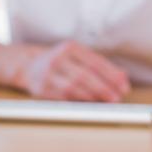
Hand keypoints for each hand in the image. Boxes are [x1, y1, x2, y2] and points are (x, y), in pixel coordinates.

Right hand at [16, 40, 130, 101]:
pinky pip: (63, 97)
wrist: (28, 65)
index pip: (95, 61)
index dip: (112, 74)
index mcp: (70, 47)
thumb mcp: (77, 55)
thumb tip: (121, 76)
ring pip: (74, 87)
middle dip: (104, 87)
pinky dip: (79, 101)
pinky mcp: (41, 89)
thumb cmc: (60, 60)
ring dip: (93, 96)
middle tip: (117, 97)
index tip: (123, 85)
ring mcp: (48, 74)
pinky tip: (90, 103)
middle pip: (85, 75)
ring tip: (107, 101)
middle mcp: (58, 59)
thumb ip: (97, 64)